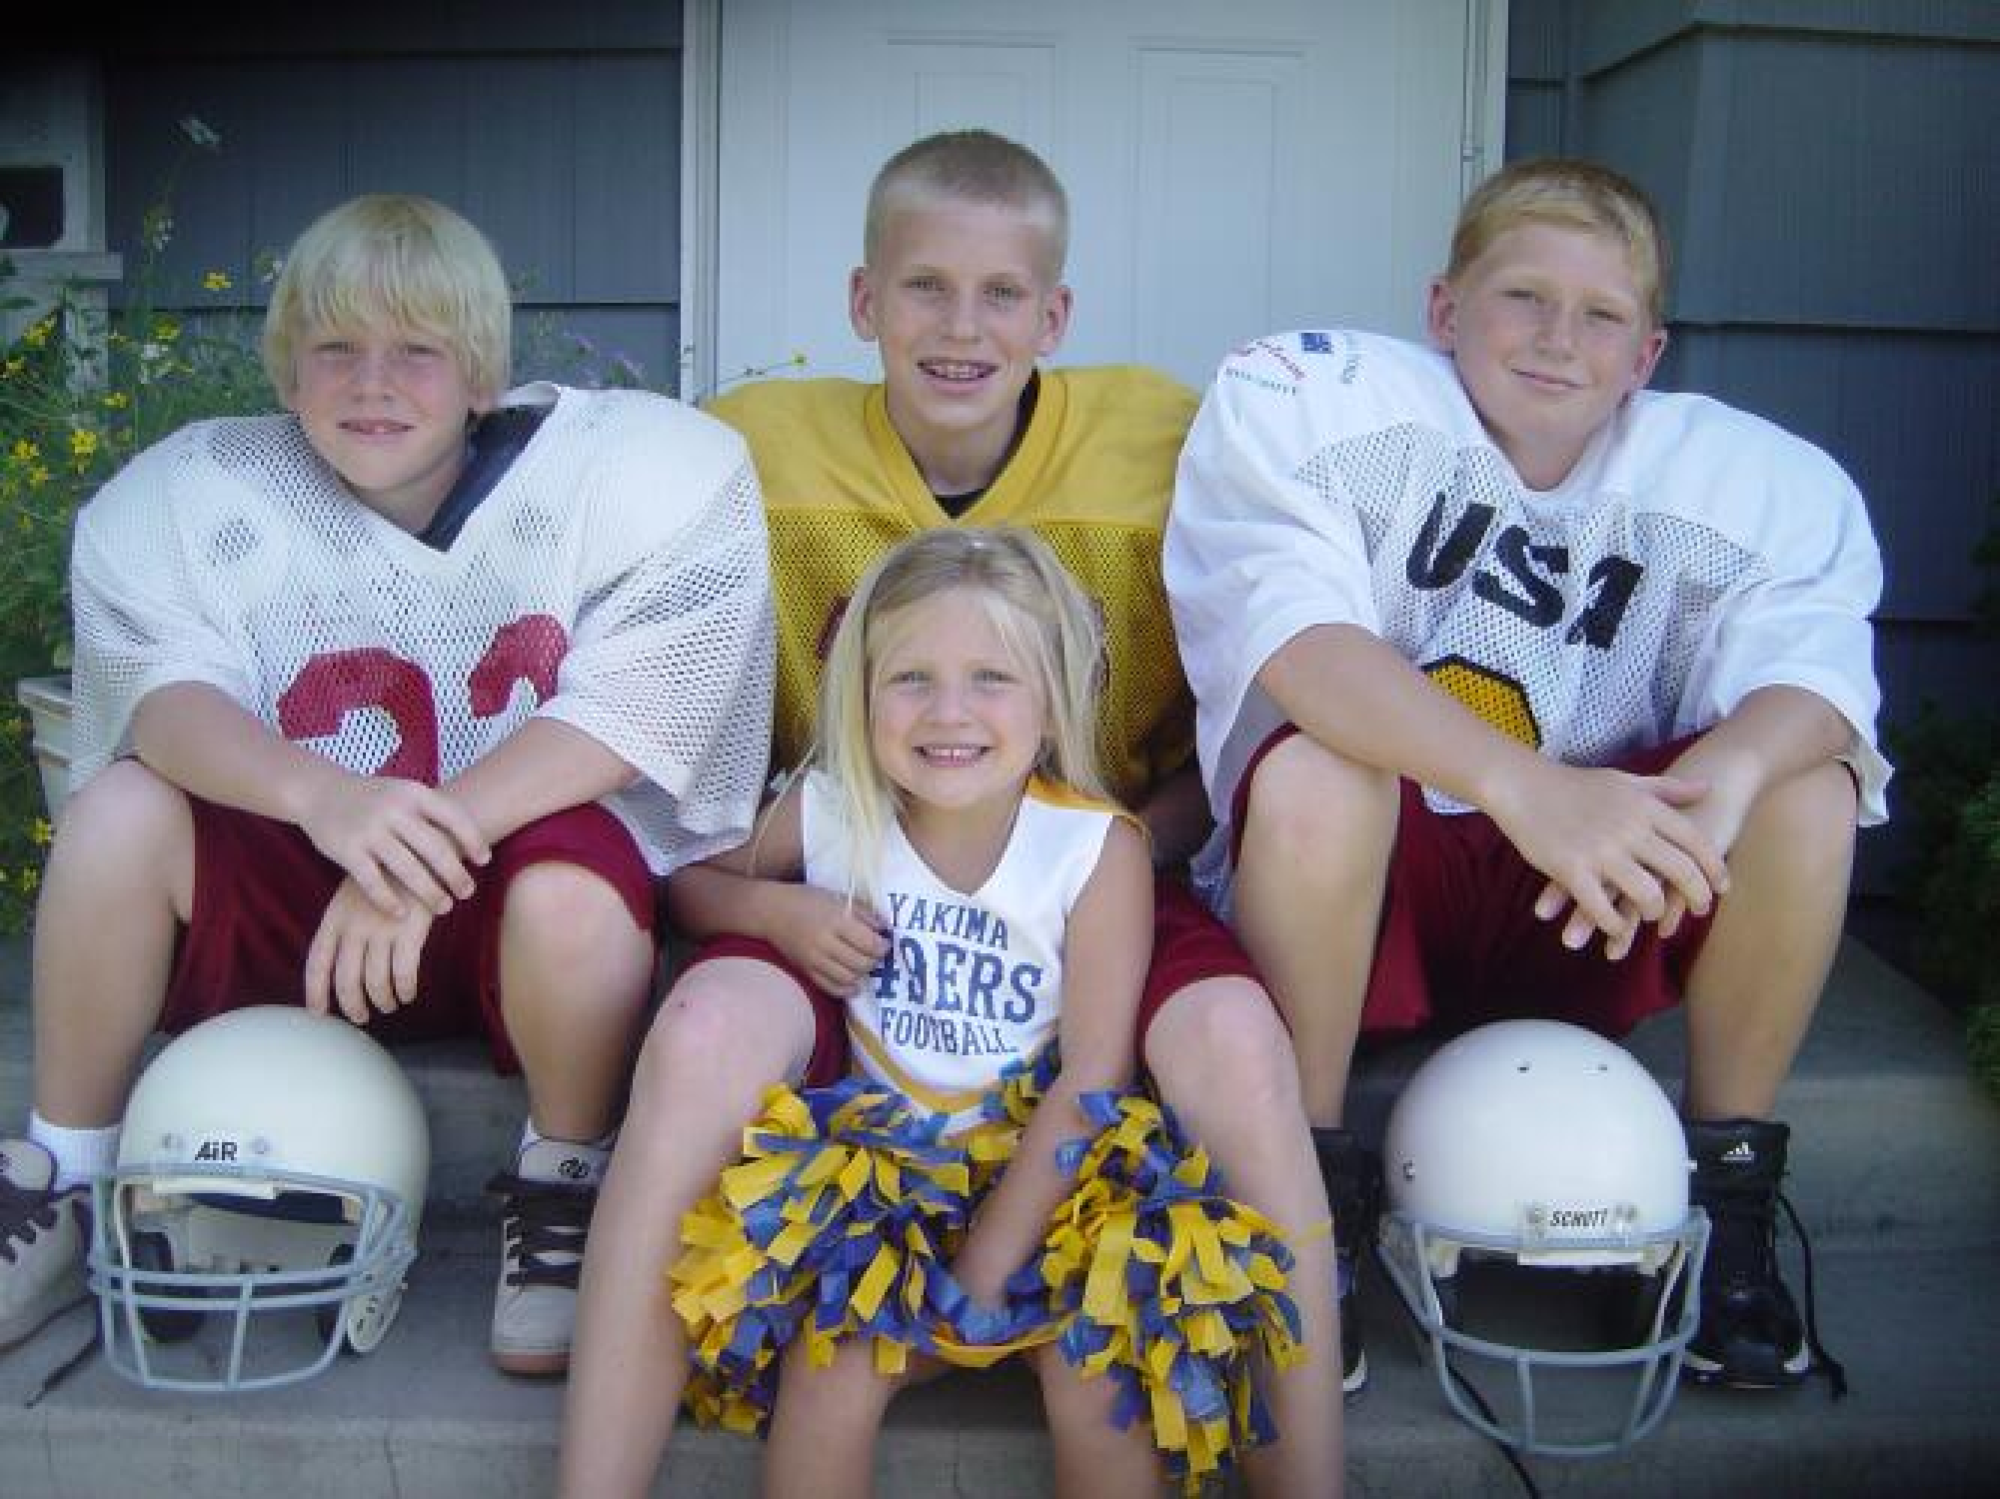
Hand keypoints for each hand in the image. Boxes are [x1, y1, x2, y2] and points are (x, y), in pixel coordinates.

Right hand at [297, 773, 489, 916]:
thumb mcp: (403, 794)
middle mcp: (393, 810)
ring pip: (408, 869)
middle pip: (434, 848)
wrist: (320, 791)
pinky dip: (388, 901)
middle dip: (455, 874)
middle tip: (468, 893)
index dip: (472, 839)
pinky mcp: (347, 850)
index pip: (453, 817)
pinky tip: (401, 915)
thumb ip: (431, 814)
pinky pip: (373, 882)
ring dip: (429, 892)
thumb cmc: (374, 799)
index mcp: (413, 794)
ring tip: (445, 907)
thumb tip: (472, 842)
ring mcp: (369, 830)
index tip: (484, 861)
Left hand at [304, 876, 437, 1023]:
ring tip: (391, 1005)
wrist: (424, 849)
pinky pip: (404, 974)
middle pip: (346, 980)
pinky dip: (405, 989)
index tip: (318, 1013)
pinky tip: (409, 993)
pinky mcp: (409, 932)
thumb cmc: (391, 875)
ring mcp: (381, 930)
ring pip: (376, 982)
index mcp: (335, 917)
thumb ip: (347, 926)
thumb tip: (345, 964)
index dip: (315, 992)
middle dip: (353, 1005)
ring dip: (384, 1000)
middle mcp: (354, 926)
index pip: (317, 963)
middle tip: (362, 1017)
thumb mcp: (356, 895)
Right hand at [764, 885, 889, 994]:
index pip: (868, 942)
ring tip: (865, 965)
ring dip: (862, 974)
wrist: (771, 911)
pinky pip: (830, 987)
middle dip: (875, 960)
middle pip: (861, 963)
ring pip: (848, 978)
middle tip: (877, 954)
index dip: (883, 946)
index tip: (885, 943)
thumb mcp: (837, 898)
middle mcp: (825, 942)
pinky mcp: (806, 971)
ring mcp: (814, 960)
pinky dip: (846, 989)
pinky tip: (854, 983)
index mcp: (835, 920)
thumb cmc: (807, 900)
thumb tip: (883, 928)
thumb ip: (863, 913)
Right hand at [1489, 760, 1728, 958]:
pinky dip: (1613, 924)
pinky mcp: (1571, 870)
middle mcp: (1629, 829)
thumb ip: (1667, 789)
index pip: (1694, 841)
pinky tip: (1614, 926)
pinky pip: (1602, 908)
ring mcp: (1601, 851)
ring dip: (1654, 912)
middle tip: (1700, 910)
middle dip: (1697, 896)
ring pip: (1646, 895)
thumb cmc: (1575, 784)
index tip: (1722, 886)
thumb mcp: (1626, 781)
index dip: (1714, 867)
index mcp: (1645, 807)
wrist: (1523, 786)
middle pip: (1680, 870)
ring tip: (1652, 916)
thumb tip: (1708, 788)